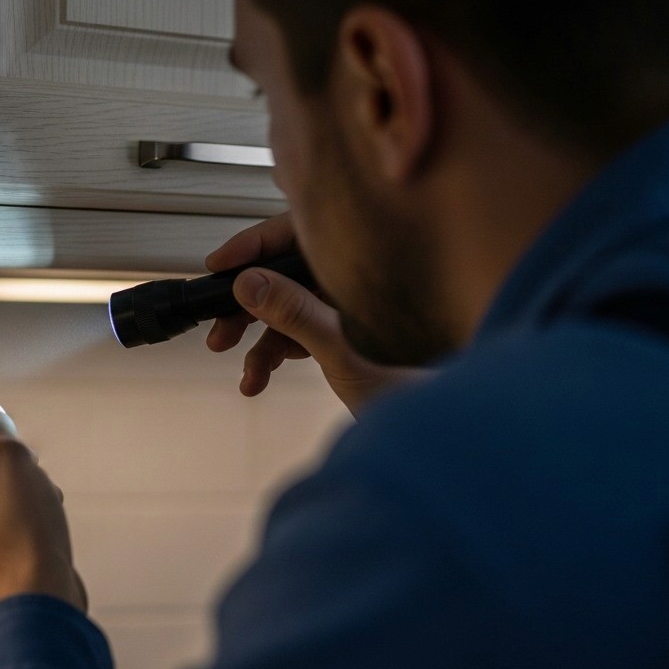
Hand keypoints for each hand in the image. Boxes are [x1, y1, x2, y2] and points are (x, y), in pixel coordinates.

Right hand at [206, 212, 422, 414]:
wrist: (449, 434)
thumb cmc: (423, 390)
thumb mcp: (344, 350)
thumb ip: (296, 312)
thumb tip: (249, 283)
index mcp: (371, 266)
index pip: (301, 233)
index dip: (254, 247)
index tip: (218, 265)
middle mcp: (365, 280)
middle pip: (292, 273)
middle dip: (252, 304)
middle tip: (222, 330)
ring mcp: (359, 308)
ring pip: (295, 308)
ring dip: (263, 340)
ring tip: (247, 370)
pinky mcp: (354, 335)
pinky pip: (306, 333)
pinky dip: (281, 355)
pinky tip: (261, 379)